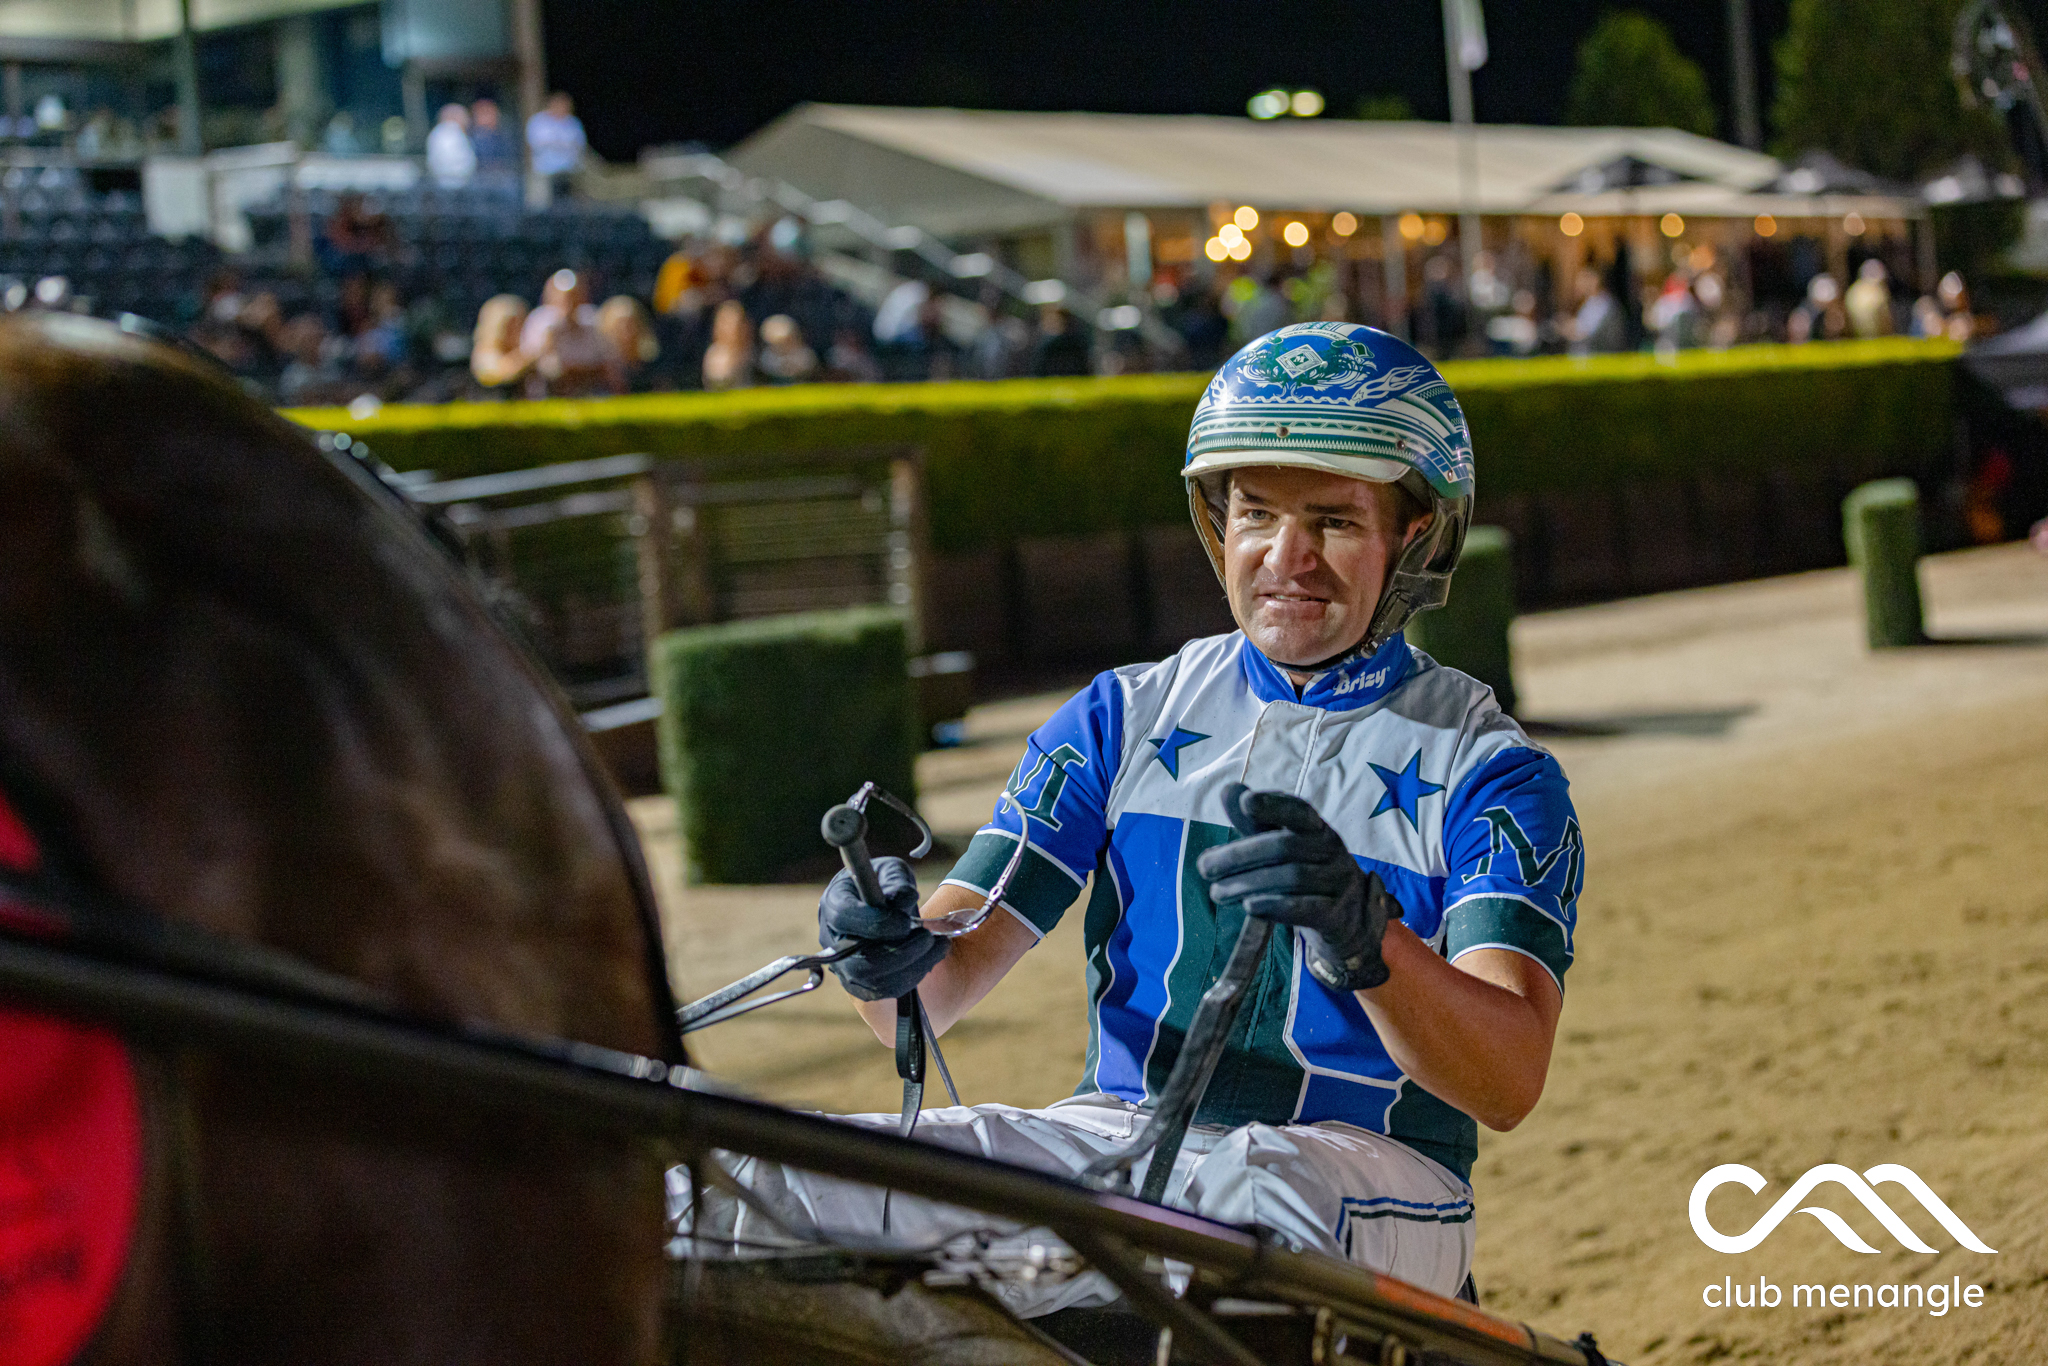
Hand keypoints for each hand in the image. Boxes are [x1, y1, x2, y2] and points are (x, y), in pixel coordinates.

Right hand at [817, 856, 948, 1001]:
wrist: (883, 906)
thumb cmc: (883, 884)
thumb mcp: (891, 871)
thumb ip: (897, 881)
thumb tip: (905, 897)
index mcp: (833, 903)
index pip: (844, 918)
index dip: (874, 923)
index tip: (905, 922)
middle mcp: (832, 940)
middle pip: (857, 961)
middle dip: (899, 953)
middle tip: (928, 938)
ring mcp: (843, 966)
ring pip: (873, 981)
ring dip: (911, 967)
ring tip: (938, 946)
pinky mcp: (859, 984)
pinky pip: (884, 990)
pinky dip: (912, 977)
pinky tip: (931, 957)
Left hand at [1195, 785, 1402, 991]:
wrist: (1347, 918)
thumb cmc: (1305, 872)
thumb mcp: (1282, 845)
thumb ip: (1254, 822)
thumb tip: (1228, 790)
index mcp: (1317, 828)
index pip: (1299, 810)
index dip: (1274, 804)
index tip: (1246, 803)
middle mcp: (1332, 850)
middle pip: (1284, 846)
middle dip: (1240, 855)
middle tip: (1205, 868)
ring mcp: (1338, 882)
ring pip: (1292, 878)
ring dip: (1248, 884)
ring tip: (1216, 892)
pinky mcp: (1336, 914)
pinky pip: (1306, 908)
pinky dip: (1275, 906)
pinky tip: (1248, 906)